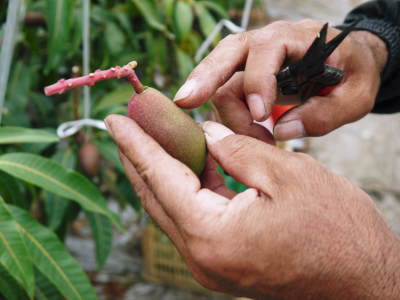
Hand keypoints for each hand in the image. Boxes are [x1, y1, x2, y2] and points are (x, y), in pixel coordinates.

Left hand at [105, 114, 399, 298]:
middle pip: (157, 196)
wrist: (364, 281)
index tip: (116, 119)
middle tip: (126, 126)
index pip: (161, 178)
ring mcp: (212, 263)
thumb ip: (239, 150)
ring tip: (151, 140)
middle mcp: (203, 257)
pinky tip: (188, 164)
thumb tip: (209, 134)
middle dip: (139, 157)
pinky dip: (187, 188)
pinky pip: (194, 218)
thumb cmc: (337, 232)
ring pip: (173, 208)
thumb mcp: (288, 174)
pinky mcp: (225, 261)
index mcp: (212, 235)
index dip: (137, 144)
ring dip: (161, 172)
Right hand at [173, 20, 387, 140]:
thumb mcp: (356, 96)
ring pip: (220, 80)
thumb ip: (325, 114)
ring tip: (254, 140)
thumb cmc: (353, 74)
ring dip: (227, 115)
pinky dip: (229, 118)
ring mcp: (252, 59)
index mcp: (296, 38)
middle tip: (184, 101)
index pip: (263, 52)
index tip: (262, 120)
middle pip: (225, 54)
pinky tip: (248, 134)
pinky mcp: (245, 75)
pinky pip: (224, 93)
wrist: (349, 62)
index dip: (258, 85)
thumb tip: (281, 131)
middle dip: (203, 78)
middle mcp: (266, 43)